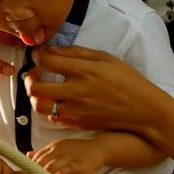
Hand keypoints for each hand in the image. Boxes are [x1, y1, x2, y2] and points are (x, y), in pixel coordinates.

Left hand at [25, 46, 173, 132]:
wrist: (144, 110)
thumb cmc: (129, 80)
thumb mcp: (106, 58)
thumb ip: (77, 53)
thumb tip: (52, 50)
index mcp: (82, 71)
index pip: (46, 61)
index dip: (37, 54)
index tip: (39, 53)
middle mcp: (74, 92)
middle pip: (35, 87)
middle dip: (29, 77)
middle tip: (35, 72)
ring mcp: (75, 110)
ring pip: (39, 106)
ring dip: (36, 95)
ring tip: (43, 88)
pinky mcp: (78, 123)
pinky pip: (53, 118)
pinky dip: (49, 109)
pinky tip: (57, 101)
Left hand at [28, 138, 104, 173]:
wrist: (98, 148)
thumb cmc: (79, 150)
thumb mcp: (60, 147)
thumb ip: (44, 152)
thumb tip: (29, 154)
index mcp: (53, 146)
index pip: (37, 156)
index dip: (29, 167)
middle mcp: (58, 150)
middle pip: (41, 162)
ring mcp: (67, 157)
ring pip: (50, 166)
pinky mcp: (77, 164)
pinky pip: (65, 170)